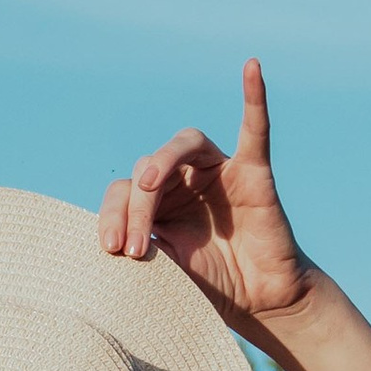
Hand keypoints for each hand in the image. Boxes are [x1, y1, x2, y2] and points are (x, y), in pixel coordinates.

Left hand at [98, 59, 314, 330]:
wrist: (260, 302)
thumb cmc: (213, 286)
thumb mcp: (167, 270)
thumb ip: (145, 248)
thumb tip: (110, 243)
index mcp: (157, 201)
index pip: (123, 191)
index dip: (113, 217)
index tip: (112, 251)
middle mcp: (183, 179)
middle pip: (148, 169)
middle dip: (136, 208)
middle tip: (134, 248)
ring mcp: (218, 171)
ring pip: (184, 144)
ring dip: (163, 160)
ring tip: (148, 183)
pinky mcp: (253, 173)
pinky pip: (255, 130)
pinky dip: (254, 97)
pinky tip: (252, 68)